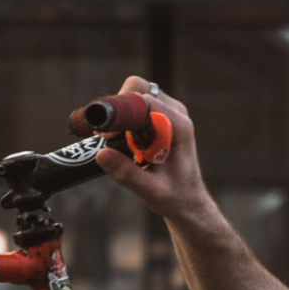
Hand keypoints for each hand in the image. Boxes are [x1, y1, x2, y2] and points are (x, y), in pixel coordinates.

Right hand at [92, 76, 217, 232]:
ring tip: (114, 143)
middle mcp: (175, 113)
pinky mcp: (159, 117)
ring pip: (134, 94)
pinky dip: (122, 120)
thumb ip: (126, 173)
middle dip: (118, 110)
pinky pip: (135, 105)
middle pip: (138, 88)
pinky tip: (120, 142)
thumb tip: (100, 154)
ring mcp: (167, 112)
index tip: (109, 137)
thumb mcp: (150, 191)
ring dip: (119, 116)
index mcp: (179, 126)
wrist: (188, 201)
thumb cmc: (175, 197)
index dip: (122, 114)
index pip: (145, 99)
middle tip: (109, 139)